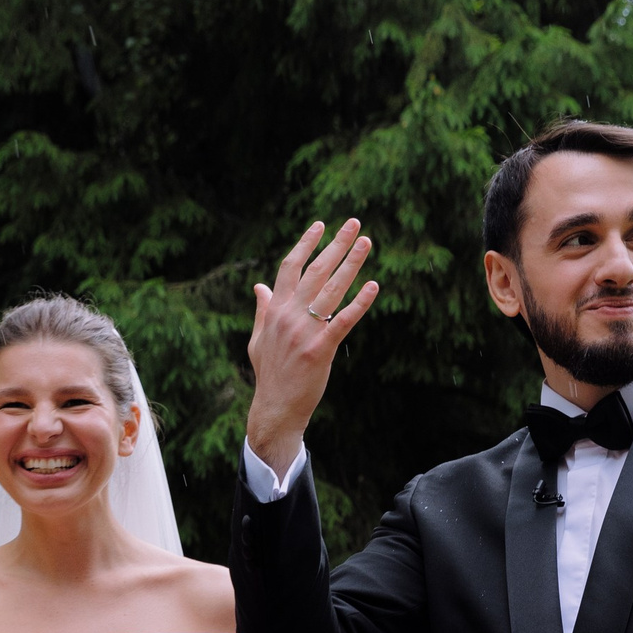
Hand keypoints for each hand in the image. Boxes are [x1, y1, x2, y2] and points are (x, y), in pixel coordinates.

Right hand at [247, 220, 378, 477]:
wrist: (275, 408)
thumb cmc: (270, 374)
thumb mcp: (259, 339)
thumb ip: (262, 310)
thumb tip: (259, 287)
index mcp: (275, 310)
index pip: (291, 267)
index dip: (307, 243)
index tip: (322, 225)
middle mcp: (289, 316)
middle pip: (316, 270)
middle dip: (336, 244)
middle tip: (355, 224)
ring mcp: (304, 332)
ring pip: (331, 289)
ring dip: (351, 263)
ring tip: (366, 243)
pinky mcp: (320, 350)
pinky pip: (343, 320)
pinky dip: (359, 303)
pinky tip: (373, 286)